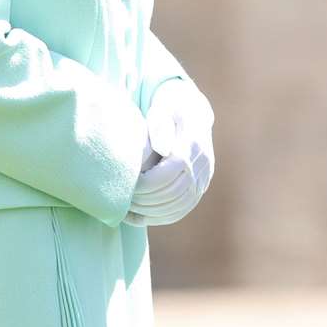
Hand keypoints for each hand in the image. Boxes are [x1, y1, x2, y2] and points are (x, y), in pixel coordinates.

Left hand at [126, 79, 214, 226]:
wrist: (191, 112)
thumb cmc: (169, 109)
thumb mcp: (163, 109)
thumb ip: (160, 125)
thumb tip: (163, 149)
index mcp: (193, 145)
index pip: (169, 176)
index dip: (145, 184)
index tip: (127, 184)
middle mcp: (202, 164)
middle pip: (173, 193)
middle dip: (145, 200)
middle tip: (123, 199)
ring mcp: (203, 177)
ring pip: (178, 206)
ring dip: (150, 212)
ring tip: (128, 209)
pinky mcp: (200, 187)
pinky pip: (181, 210)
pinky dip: (159, 217)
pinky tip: (138, 217)